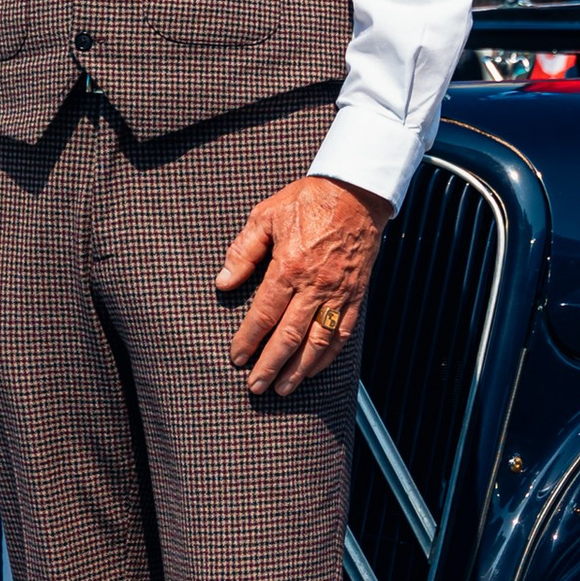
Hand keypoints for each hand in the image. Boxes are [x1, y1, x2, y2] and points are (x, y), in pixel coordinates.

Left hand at [216, 175, 386, 396]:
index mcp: (289, 267)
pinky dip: (328, 355)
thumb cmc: (308, 200)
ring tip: (283, 388)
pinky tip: (314, 368)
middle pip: (289, 337)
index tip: (236, 357)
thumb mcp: (265, 215)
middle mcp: (314, 286)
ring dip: (298, 369)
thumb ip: (243, 251)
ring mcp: (338, 292)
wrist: (356, 192)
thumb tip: (223, 283)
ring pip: (317, 342)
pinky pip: (343, 332)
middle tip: (255, 387)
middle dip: (270, 366)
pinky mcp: (356, 294)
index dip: (248, 340)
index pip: (264, 315)